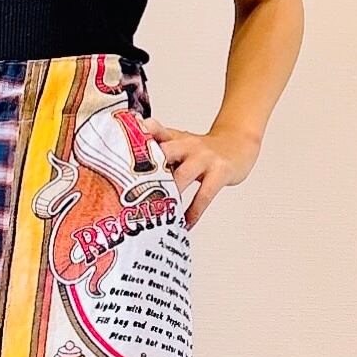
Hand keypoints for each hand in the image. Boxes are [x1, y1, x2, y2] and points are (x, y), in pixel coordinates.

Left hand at [139, 119, 260, 229]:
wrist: (239, 144)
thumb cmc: (203, 150)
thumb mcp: (179, 143)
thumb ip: (156, 149)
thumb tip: (129, 159)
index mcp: (174, 137)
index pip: (152, 132)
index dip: (136, 139)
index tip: (118, 152)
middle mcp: (187, 144)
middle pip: (163, 154)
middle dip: (147, 174)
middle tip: (131, 196)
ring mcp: (204, 157)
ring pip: (181, 176)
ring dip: (169, 197)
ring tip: (157, 216)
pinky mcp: (220, 171)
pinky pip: (204, 196)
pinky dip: (193, 213)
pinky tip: (185, 224)